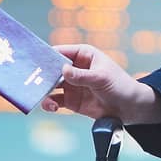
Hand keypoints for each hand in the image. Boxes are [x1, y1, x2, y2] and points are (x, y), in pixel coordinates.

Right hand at [40, 43, 160, 125]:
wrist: (130, 109)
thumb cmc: (120, 85)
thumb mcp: (102, 78)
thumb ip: (82, 76)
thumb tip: (63, 70)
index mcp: (82, 54)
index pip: (60, 52)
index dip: (46, 56)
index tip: (33, 61)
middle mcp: (74, 68)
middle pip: (51, 69)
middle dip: (41, 75)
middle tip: (30, 81)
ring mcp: (71, 85)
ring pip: (50, 86)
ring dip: (44, 91)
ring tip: (43, 98)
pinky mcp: (71, 101)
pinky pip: (55, 101)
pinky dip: (50, 103)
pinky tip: (52, 107)